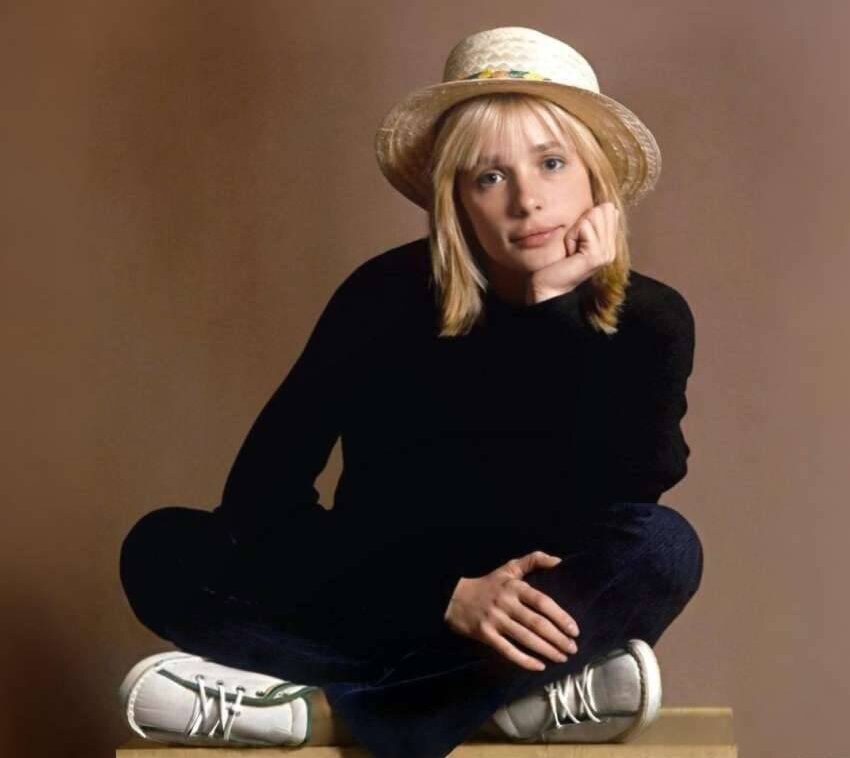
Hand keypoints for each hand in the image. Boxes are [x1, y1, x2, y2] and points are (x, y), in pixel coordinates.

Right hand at [442, 550, 579, 670]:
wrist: (455, 598)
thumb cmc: (489, 584)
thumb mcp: (509, 568)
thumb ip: (534, 560)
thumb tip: (560, 561)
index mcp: (514, 587)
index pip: (542, 602)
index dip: (560, 617)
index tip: (574, 629)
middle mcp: (506, 603)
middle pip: (536, 623)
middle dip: (557, 638)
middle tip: (572, 649)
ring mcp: (495, 620)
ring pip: (525, 638)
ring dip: (546, 650)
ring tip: (562, 658)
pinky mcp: (486, 635)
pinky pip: (508, 651)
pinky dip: (525, 660)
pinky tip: (539, 666)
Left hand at [526, 201, 619, 303]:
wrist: (548, 287)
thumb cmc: (557, 262)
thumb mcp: (577, 237)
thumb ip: (592, 223)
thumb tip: (608, 206)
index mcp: (610, 244)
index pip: (609, 210)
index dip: (586, 219)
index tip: (578, 239)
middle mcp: (612, 249)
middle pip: (603, 210)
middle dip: (581, 223)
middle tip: (573, 245)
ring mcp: (606, 253)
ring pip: (593, 216)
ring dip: (575, 230)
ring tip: (571, 249)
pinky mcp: (596, 255)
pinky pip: (584, 227)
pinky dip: (571, 236)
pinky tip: (569, 253)